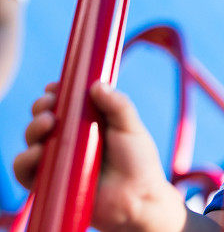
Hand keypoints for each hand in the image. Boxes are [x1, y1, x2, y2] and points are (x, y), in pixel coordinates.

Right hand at [14, 81, 186, 231]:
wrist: (138, 199)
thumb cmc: (138, 163)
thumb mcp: (131, 128)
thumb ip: (118, 105)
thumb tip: (97, 85)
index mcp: (88, 122)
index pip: (65, 103)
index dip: (57, 93)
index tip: (56, 86)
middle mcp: (70, 139)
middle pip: (45, 117)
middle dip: (43, 106)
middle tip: (51, 105)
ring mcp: (59, 160)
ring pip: (32, 140)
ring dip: (33, 129)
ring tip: (48, 124)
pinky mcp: (50, 182)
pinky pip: (25, 171)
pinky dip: (25, 160)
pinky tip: (38, 153)